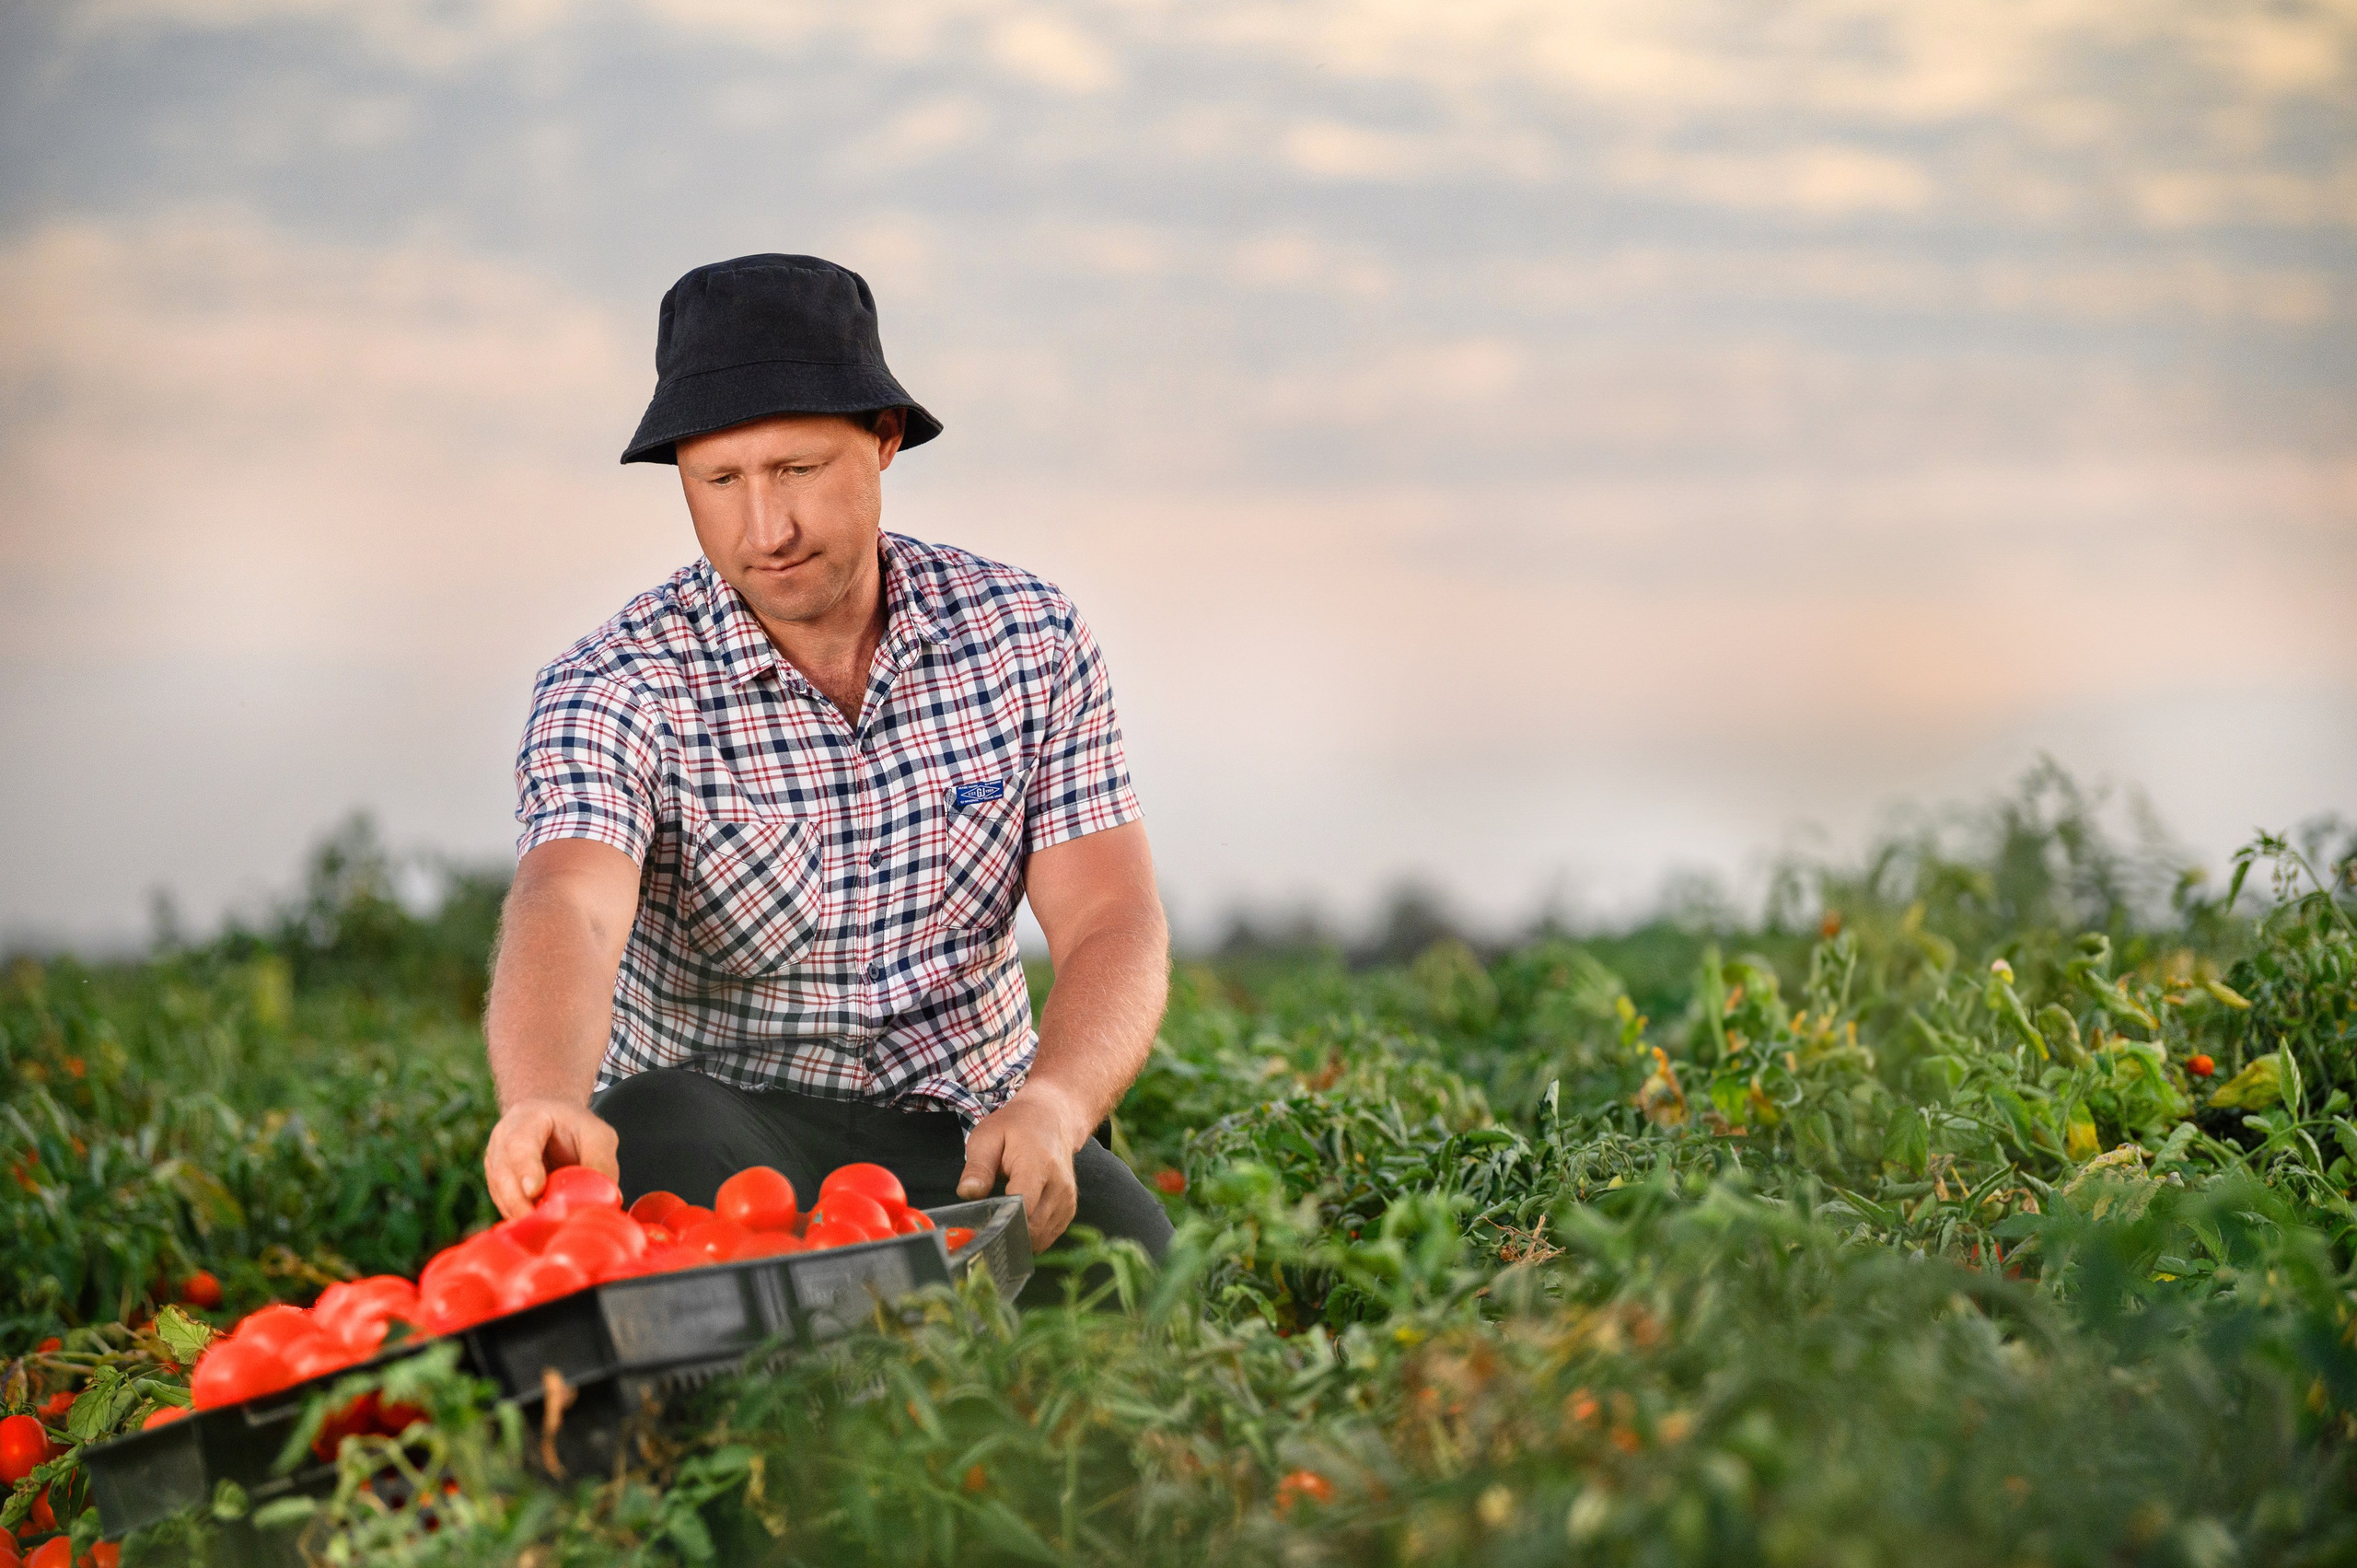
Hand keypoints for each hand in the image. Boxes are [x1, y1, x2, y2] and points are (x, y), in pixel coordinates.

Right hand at [484, 1097, 619, 1219]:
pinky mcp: (497, 1184)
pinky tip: (537, 1227)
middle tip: (541, 1222)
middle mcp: (502, 1140)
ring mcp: (494, 1163)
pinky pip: (503, 1205)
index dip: (525, 1168)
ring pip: (499, 1193)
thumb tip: (610, 1199)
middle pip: (502, 1174)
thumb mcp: (596, 1134)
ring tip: (543, 1229)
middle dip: (519, 1202)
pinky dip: (519, 1218)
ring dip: (519, 1214)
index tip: (535, 1190)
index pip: (520, 1143)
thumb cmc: (574, 1126)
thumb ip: (601, 1161)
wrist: (550, 1120)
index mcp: (527, 1119)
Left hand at [957, 1082, 1091, 1250]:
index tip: (982, 1223)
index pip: (1023, 1206)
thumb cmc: (1017, 1127)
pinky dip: (1031, 1234)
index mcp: (1037, 1165)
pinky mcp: (1069, 1209)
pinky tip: (1019, 1218)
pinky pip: (1048, 1236)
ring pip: (1040, 1238)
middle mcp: (1059, 1185)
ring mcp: (1067, 1199)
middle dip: (1006, 1231)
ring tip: (1004, 1215)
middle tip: (987, 1221)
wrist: (1053, 1117)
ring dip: (1019, 1234)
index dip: (1001, 1220)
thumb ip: (978, 1168)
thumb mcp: (988, 1137)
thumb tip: (967, 1193)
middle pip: (1031, 1228)